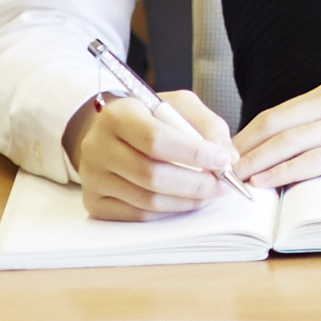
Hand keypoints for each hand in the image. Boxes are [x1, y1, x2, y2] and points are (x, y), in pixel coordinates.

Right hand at [63, 90, 240, 220]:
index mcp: (117, 115)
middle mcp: (98, 147)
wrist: (110, 132)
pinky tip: (187, 200)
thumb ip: (206, 124)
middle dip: (196, 183)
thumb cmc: (150, 117)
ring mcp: (93, 178)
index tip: (223, 160)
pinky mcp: (95, 202)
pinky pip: (139, 215)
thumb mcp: (178, 106)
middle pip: (152, 175)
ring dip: (187, 200)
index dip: (194, 153)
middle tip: (224, 183)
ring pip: (147, 200)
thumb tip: (228, 155)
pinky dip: (170, 211)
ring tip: (211, 192)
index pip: (155, 140)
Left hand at [230, 81, 320, 188]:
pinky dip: (285, 172)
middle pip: (276, 123)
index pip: (277, 113)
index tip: (224, 159)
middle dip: (242, 149)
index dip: (245, 136)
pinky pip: (316, 160)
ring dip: (256, 162)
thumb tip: (284, 154)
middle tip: (215, 171)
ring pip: (291, 141)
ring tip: (232, 181)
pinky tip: (266, 184)